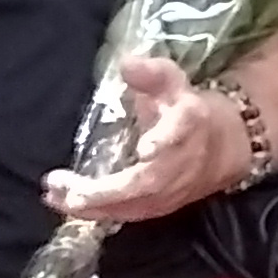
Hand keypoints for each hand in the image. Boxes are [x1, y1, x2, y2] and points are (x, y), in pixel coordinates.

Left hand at [43, 56, 248, 223]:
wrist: (223, 150)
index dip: (164, 140)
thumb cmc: (187, 110)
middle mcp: (181, 163)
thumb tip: (126, 63)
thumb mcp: (172, 81)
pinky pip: (123, 213)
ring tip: (55, 194)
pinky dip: (91, 211)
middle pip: (148, 182)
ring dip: (92, 204)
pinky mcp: (157, 207)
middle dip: (108, 189)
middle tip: (72, 189)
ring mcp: (170, 190)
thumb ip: (150, 73)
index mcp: (189, 124)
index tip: (145, 149)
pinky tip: (60, 201)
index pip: (180, 131)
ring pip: (132, 204)